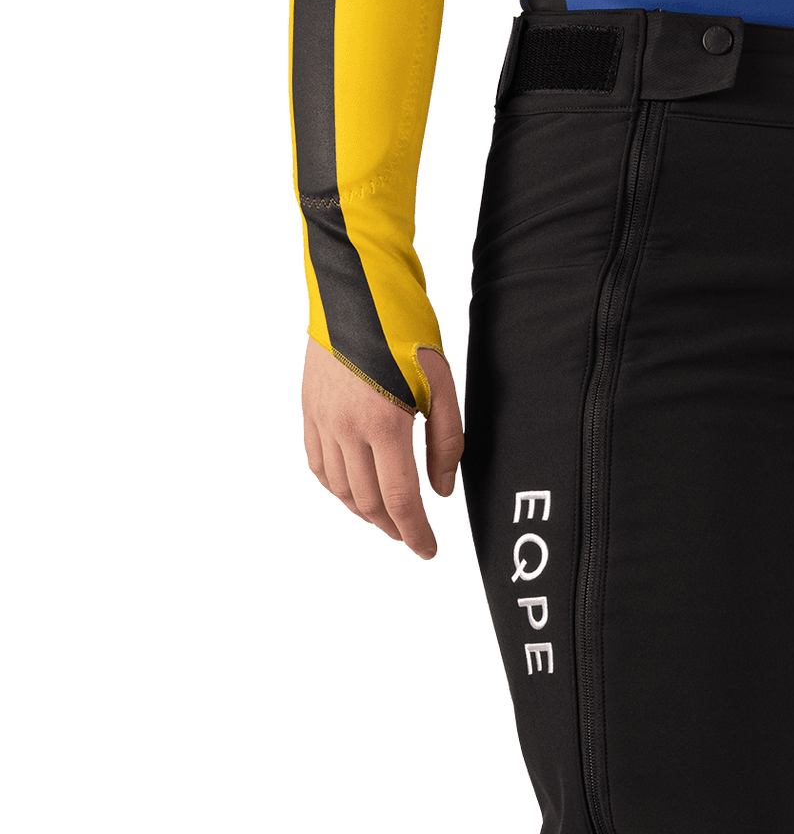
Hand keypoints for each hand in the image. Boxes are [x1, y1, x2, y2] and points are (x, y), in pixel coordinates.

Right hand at [300, 340, 463, 559]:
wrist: (354, 281)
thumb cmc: (406, 327)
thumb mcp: (441, 384)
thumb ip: (445, 443)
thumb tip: (440, 491)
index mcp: (382, 423)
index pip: (399, 499)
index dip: (415, 532)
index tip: (428, 551)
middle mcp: (345, 427)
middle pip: (367, 502)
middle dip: (392, 529)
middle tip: (413, 539)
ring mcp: (321, 418)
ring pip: (339, 489)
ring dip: (364, 513)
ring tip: (388, 520)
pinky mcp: (308, 408)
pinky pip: (318, 464)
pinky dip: (337, 488)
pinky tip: (355, 492)